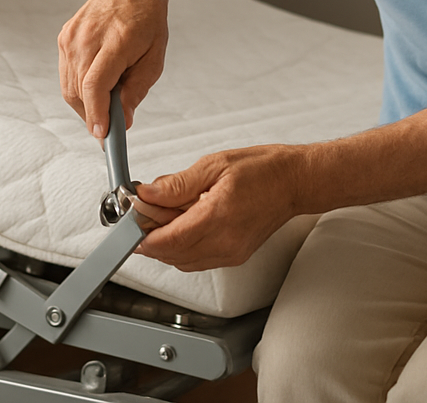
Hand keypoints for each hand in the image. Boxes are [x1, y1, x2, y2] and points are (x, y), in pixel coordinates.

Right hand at [57, 0, 168, 139]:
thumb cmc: (147, 20)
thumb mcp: (155, 56)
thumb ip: (137, 89)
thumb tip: (122, 121)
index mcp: (115, 39)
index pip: (95, 84)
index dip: (97, 113)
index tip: (103, 135)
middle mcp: (87, 37)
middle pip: (79, 90)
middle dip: (94, 115)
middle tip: (111, 126)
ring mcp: (71, 37)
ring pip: (70, 87)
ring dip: (86, 104)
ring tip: (108, 99)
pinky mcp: (63, 38)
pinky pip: (67, 75)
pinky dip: (80, 87)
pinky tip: (98, 81)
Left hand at [133, 144, 304, 270]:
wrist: (295, 182)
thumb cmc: (263, 169)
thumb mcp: (215, 164)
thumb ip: (178, 183)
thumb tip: (148, 193)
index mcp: (218, 216)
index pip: (168, 240)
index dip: (142, 234)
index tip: (131, 220)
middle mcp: (225, 243)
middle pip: (171, 255)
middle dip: (151, 237)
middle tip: (145, 211)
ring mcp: (231, 254)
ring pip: (182, 262)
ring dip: (167, 244)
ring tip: (167, 214)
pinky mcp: (235, 257)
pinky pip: (198, 260)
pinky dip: (184, 247)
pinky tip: (186, 224)